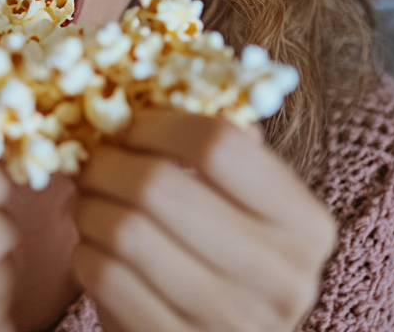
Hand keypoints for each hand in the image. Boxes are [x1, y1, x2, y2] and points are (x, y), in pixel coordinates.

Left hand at [71, 110, 338, 331]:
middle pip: (160, 187)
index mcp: (307, 225)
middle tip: (94, 160)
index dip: (159, 124)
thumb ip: (222, 151)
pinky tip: (96, 247)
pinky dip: (86, 252)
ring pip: (124, 232)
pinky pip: (106, 278)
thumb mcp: (247, 208)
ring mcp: (233, 323)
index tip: (132, 126)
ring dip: (89, 207)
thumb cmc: (230, 262)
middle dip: (108, 164)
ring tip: (89, 202)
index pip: (220, 144)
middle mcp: (282, 277)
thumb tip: (153, 84)